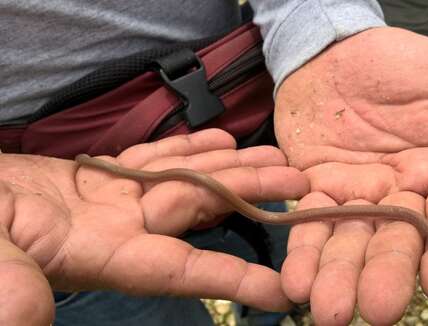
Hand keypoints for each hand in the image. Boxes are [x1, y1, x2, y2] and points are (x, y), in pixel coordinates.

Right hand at [0, 129, 308, 324]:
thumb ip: (8, 288)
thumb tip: (23, 322)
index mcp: (103, 254)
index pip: (181, 271)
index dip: (233, 280)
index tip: (282, 291)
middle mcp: (121, 227)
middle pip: (200, 207)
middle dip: (251, 193)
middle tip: (301, 183)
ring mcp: (114, 199)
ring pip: (187, 178)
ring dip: (232, 166)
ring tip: (275, 157)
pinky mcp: (100, 175)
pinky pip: (155, 158)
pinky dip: (188, 148)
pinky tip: (219, 139)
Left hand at [275, 27, 427, 324]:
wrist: (333, 50)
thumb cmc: (395, 61)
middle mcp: (400, 194)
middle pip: (398, 242)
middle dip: (387, 275)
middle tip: (378, 311)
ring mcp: (357, 196)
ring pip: (351, 241)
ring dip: (339, 276)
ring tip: (329, 310)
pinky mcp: (315, 190)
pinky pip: (309, 223)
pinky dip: (303, 251)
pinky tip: (294, 280)